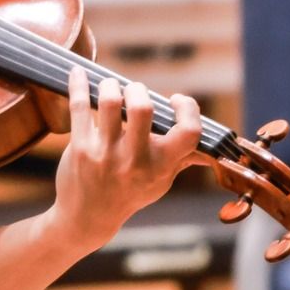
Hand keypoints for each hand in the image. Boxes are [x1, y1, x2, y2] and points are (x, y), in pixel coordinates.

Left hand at [49, 67, 206, 250]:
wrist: (88, 217)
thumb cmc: (130, 194)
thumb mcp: (162, 181)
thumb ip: (183, 159)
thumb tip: (211, 147)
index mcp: (162, 165)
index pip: (189, 131)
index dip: (187, 108)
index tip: (176, 100)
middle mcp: (135, 159)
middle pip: (143, 108)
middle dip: (139, 90)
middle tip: (135, 92)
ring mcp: (105, 153)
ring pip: (110, 102)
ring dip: (111, 86)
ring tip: (111, 87)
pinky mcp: (80, 147)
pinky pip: (79, 107)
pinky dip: (78, 84)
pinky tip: (78, 73)